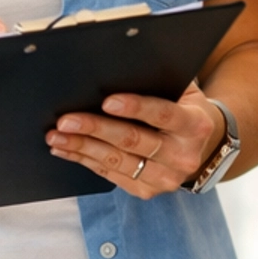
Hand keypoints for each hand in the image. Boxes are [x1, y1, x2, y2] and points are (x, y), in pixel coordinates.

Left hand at [48, 83, 224, 199]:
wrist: (201, 148)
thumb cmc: (183, 110)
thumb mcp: (183, 92)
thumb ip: (160, 80)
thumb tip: (119, 67)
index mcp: (194, 125)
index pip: (163, 115)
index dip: (135, 108)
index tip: (106, 101)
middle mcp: (182, 156)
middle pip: (133, 141)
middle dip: (95, 129)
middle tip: (66, 120)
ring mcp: (165, 178)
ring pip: (117, 162)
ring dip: (82, 148)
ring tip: (56, 136)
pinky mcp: (147, 191)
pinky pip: (111, 175)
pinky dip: (85, 161)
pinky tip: (66, 150)